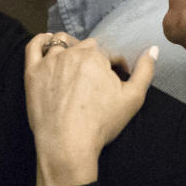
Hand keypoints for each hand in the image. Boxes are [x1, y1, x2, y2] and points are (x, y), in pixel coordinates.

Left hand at [24, 32, 155, 185]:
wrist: (67, 144)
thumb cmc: (100, 123)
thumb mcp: (133, 98)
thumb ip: (145, 71)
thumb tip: (153, 49)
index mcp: (96, 56)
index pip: (109, 54)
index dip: (116, 67)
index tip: (116, 82)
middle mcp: (72, 53)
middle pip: (86, 47)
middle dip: (94, 58)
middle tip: (95, 80)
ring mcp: (49, 62)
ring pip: (61, 44)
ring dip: (70, 49)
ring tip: (74, 64)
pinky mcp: (32, 73)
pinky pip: (34, 46)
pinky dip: (41, 41)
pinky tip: (47, 43)